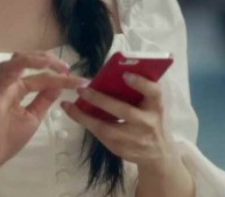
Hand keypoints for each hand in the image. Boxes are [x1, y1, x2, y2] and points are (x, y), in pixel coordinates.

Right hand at [0, 51, 89, 176]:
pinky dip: (24, 63)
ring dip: (37, 58)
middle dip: (49, 61)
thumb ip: (45, 99)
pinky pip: (7, 70)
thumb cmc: (9, 139)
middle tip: (67, 67)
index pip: (42, 78)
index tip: (81, 81)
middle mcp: (10, 84)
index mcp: (19, 89)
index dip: (61, 78)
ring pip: (18, 60)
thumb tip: (60, 84)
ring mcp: (2, 85)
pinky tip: (41, 64)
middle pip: (29, 61)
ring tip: (54, 63)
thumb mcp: (34, 117)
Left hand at [60, 72, 176, 169]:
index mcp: (156, 106)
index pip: (153, 92)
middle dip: (100, 100)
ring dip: (84, 116)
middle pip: (124, 111)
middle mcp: (147, 123)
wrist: (156, 152)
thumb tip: (114, 72)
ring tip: (67, 105)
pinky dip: (86, 124)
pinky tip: (74, 114)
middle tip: (81, 89)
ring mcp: (134, 139)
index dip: (141, 83)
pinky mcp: (121, 150)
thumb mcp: (151, 105)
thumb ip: (139, 91)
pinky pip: (101, 136)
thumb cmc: (150, 119)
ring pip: (106, 128)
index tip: (125, 74)